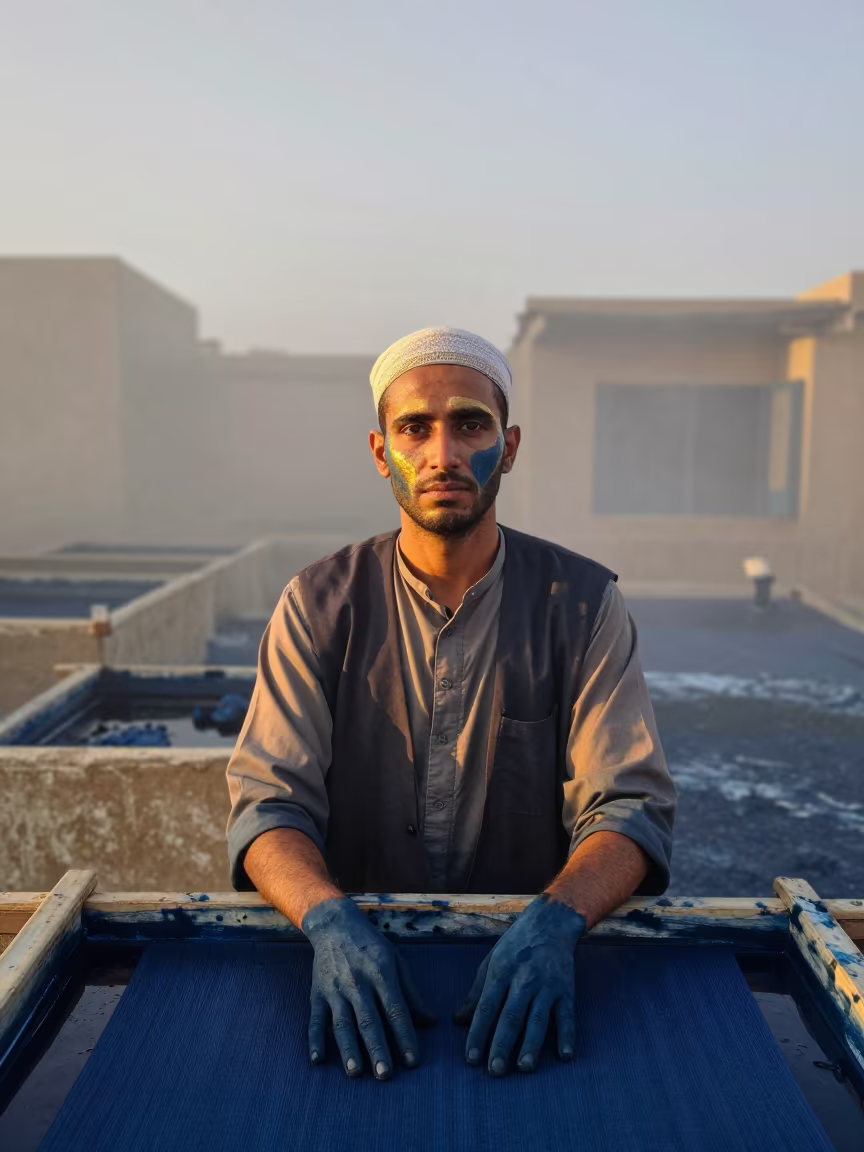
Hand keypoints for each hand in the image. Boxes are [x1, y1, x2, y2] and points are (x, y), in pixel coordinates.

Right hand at [302, 896, 433, 1078]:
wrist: (335, 925)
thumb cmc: (371, 946)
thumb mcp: (396, 961)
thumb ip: (411, 993)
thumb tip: (430, 1021)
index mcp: (381, 972)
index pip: (395, 1008)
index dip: (405, 1035)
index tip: (413, 1061)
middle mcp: (357, 981)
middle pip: (368, 1019)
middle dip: (377, 1048)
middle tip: (385, 1075)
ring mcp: (335, 988)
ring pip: (342, 1022)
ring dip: (348, 1048)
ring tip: (355, 1072)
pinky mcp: (317, 993)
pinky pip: (315, 1019)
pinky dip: (315, 1040)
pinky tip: (318, 1060)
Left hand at [454, 894, 584, 1075]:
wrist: (550, 923)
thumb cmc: (515, 946)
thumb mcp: (491, 962)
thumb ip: (476, 993)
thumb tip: (458, 1021)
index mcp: (501, 971)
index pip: (487, 1007)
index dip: (478, 1033)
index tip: (471, 1059)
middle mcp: (524, 979)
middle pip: (512, 1016)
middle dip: (502, 1045)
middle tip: (495, 1071)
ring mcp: (547, 985)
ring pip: (539, 1018)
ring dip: (532, 1044)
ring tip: (524, 1068)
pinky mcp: (567, 989)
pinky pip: (567, 1015)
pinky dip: (568, 1035)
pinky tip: (565, 1055)